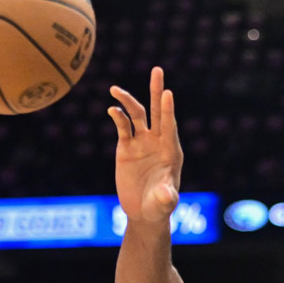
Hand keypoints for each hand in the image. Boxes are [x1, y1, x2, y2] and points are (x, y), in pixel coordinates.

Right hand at [109, 67, 182, 224]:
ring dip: (127, 101)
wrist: (144, 212)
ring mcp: (142, 143)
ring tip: (114, 89)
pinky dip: (117, 117)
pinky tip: (112, 110)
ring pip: (135, 115)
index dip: (167, 110)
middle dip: (157, 91)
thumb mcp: (164, 204)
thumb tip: (167, 195)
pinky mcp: (126, 147)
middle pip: (157, 111)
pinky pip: (122, 127)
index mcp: (172, 151)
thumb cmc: (159, 208)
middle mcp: (158, 142)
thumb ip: (167, 198)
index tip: (167, 93)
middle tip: (157, 70)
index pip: (170, 126)